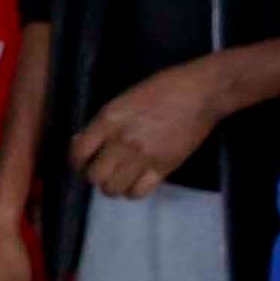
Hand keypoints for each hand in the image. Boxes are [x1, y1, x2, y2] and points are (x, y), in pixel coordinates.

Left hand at [69, 59, 240, 200]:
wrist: (202, 92)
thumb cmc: (164, 88)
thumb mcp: (126, 98)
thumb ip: (105, 121)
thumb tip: (84, 140)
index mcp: (109, 119)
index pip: (79, 153)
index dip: (77, 163)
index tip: (83, 163)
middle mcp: (122, 140)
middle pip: (94, 176)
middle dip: (95, 177)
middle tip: (104, 171)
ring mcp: (143, 156)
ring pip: (113, 189)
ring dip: (113, 186)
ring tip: (120, 178)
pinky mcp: (163, 167)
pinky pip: (138, 192)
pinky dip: (133, 191)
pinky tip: (136, 182)